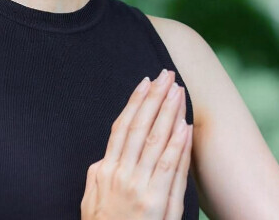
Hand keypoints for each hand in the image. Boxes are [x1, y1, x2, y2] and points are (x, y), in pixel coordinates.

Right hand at [81, 70, 192, 219]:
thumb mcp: (92, 201)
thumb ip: (99, 177)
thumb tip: (104, 157)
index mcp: (105, 171)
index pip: (121, 128)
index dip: (134, 103)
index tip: (145, 82)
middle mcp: (121, 175)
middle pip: (139, 127)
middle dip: (154, 98)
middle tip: (166, 75)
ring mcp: (139, 188)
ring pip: (156, 141)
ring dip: (169, 113)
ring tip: (179, 91)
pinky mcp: (156, 203)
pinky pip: (170, 167)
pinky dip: (178, 144)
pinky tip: (186, 126)